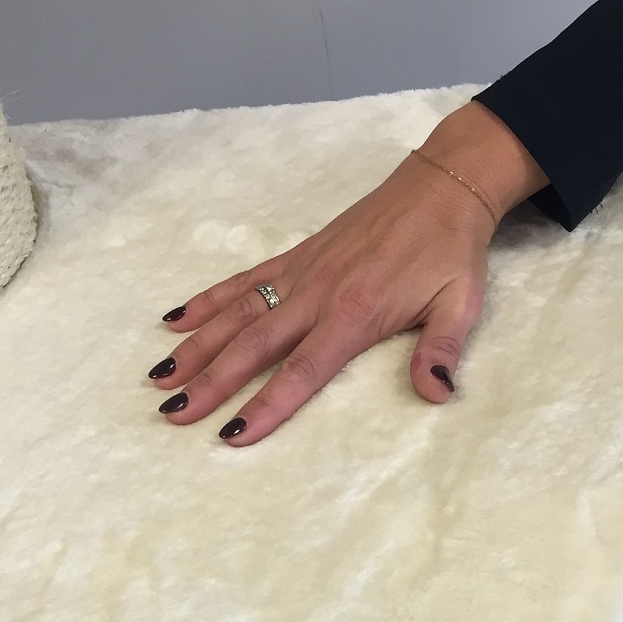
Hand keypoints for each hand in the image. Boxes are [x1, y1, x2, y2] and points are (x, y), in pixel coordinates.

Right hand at [149, 101, 547, 445]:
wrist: (441, 186)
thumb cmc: (451, 251)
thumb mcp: (462, 303)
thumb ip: (441, 350)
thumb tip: (436, 394)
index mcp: (355, 312)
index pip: (301, 371)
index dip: (265, 405)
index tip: (231, 435)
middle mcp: (316, 294)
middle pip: (253, 347)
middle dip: (211, 383)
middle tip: (173, 414)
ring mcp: (299, 273)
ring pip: (237, 315)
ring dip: (197, 346)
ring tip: (161, 377)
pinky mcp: (295, 257)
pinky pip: (242, 281)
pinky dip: (207, 300)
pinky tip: (175, 319)